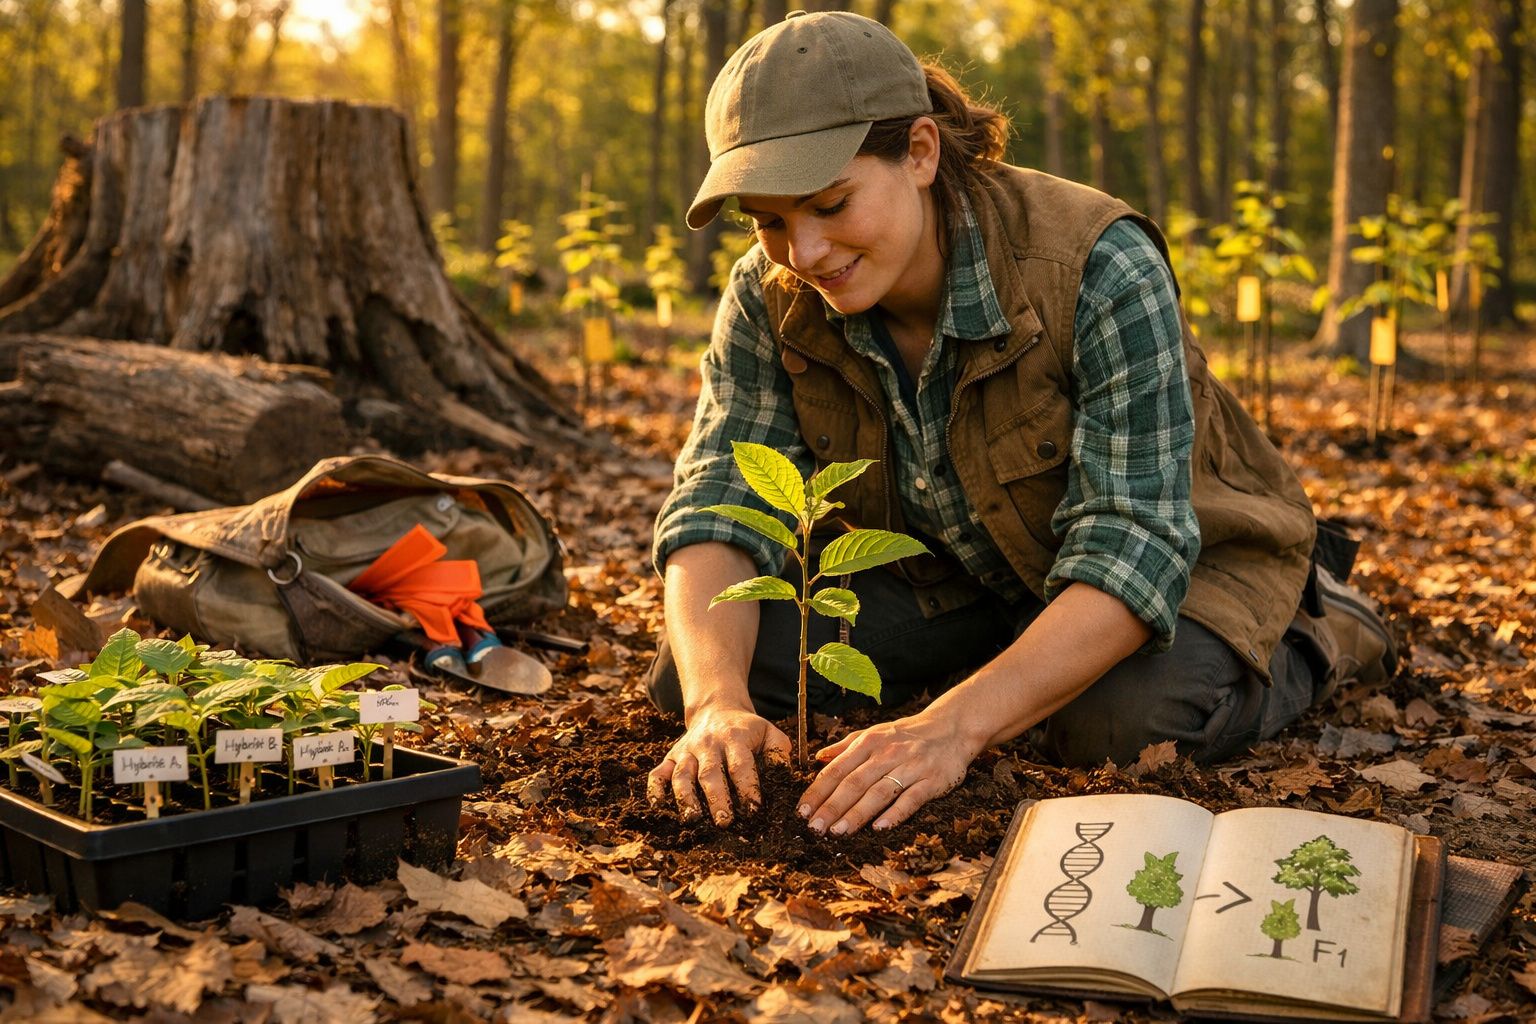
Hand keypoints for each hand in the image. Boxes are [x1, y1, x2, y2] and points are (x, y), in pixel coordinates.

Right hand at [646, 705, 791, 825]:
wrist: (716, 710)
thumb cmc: (747, 730)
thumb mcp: (769, 732)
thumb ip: (779, 752)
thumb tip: (784, 777)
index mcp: (734, 738)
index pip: (741, 765)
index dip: (748, 788)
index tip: (755, 810)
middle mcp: (707, 744)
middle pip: (709, 773)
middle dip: (717, 799)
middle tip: (725, 823)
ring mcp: (686, 751)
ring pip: (681, 775)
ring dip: (686, 798)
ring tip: (693, 820)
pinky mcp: (671, 757)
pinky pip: (658, 774)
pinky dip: (655, 790)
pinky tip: (659, 807)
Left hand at [798, 710, 980, 835]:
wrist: (952, 727)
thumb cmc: (907, 734)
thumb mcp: (874, 733)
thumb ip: (846, 747)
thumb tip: (818, 759)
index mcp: (868, 743)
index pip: (837, 769)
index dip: (818, 791)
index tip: (802, 811)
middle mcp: (887, 754)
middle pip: (854, 783)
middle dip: (832, 807)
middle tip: (814, 828)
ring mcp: (910, 767)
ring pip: (879, 792)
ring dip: (857, 814)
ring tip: (838, 832)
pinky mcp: (932, 780)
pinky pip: (911, 798)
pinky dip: (895, 813)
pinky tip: (879, 827)